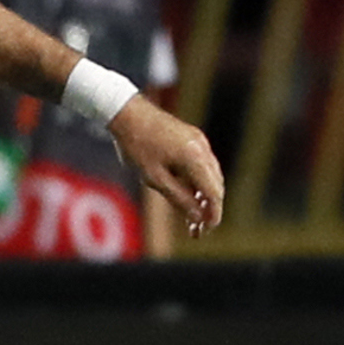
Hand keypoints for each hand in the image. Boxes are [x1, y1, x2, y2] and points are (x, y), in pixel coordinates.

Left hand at [110, 97, 224, 236]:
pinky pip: (203, 165)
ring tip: (192, 218)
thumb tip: (196, 217)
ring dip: (204, 197)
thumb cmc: (136, 146)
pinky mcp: (192, 139)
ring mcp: (199, 142)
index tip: (207, 230)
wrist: (127, 113)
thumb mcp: (154, 178)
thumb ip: (178, 198)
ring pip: (211, 175)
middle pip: (216, 185)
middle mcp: (202, 148)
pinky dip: (200, 183)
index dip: (213, 214)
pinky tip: (189, 196)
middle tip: (197, 231)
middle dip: (208, 209)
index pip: (214, 193)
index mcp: (195, 158)